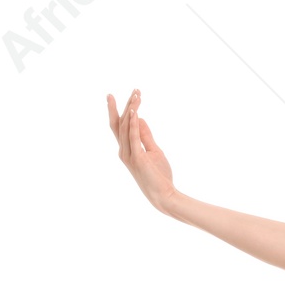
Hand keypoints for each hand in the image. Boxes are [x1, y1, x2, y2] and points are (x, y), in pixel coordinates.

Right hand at [106, 89, 177, 213]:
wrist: (164, 194)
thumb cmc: (159, 175)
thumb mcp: (153, 150)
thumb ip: (145, 135)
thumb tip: (139, 118)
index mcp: (127, 149)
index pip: (121, 126)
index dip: (122, 110)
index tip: (129, 95)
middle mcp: (123, 151)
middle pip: (120, 123)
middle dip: (124, 105)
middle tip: (133, 90)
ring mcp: (128, 155)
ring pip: (125, 127)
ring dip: (131, 109)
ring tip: (137, 95)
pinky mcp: (137, 158)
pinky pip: (133, 137)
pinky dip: (133, 124)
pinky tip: (135, 111)